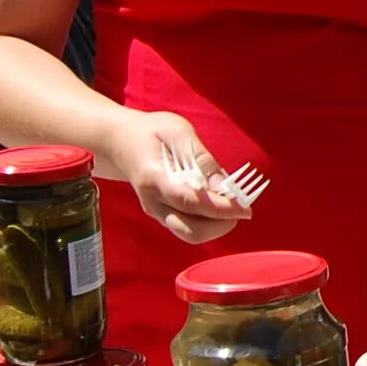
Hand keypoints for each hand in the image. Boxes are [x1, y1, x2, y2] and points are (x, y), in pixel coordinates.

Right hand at [108, 112, 245, 246]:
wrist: (121, 142)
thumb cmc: (150, 132)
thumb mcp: (177, 131)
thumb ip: (200, 157)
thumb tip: (222, 184)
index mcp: (154, 178)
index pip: (189, 201)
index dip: (219, 208)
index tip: (245, 208)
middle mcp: (152, 202)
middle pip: (191, 230)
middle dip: (221, 224)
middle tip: (242, 207)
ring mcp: (156, 211)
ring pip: (190, 234)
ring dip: (216, 226)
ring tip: (232, 205)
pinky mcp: (163, 214)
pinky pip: (188, 227)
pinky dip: (208, 221)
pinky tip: (219, 204)